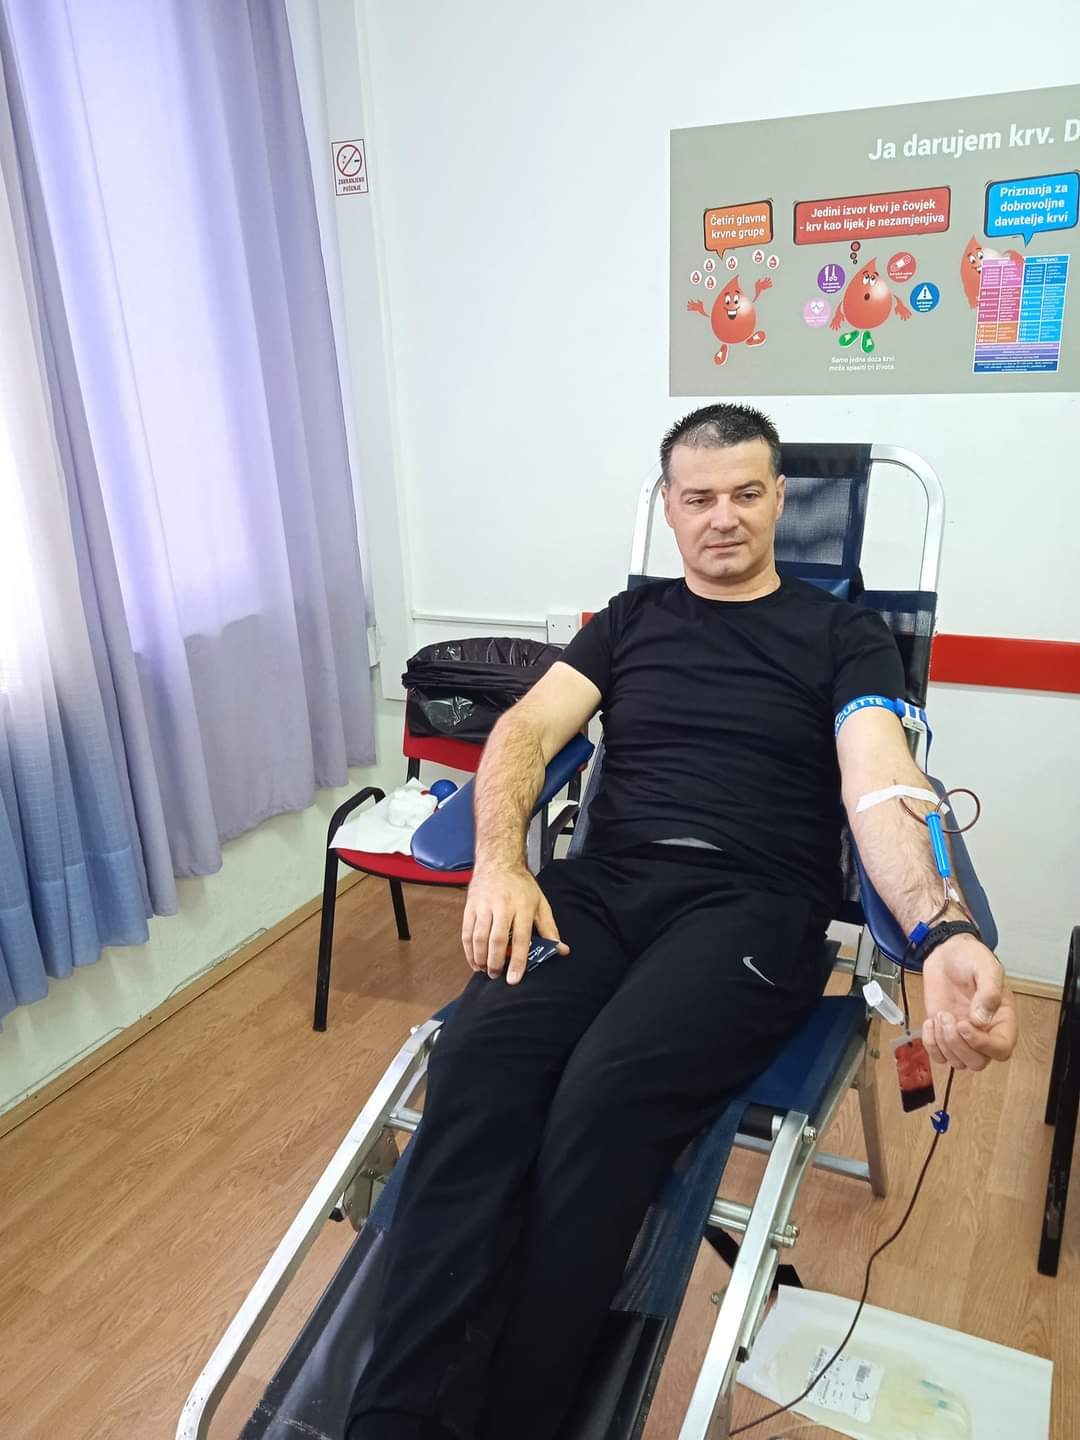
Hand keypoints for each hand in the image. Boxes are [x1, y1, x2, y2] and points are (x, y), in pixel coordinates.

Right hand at [462, 864, 567, 984]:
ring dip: (481, 958)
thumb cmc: (521, 885)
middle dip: (496, 962)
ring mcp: (484, 905)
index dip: (518, 961)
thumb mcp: (541, 904)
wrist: (499, 861)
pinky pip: (466, 933)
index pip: (521, 938)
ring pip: (479, 937)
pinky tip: (474, 960)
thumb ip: (550, 929)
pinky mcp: (470, 906)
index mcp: (523, 906)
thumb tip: (561, 950)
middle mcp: (502, 905)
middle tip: (497, 976)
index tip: (514, 979)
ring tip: (486, 970)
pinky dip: (468, 950)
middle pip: (497, 940)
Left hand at [920, 935, 1017, 1069]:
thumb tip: (981, 1019)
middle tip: (948, 1017)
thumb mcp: (986, 967)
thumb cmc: (970, 957)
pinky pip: (938, 1055)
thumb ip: (989, 992)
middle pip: (978, 1062)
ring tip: (941, 1015)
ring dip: (943, 1043)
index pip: (1001, 1048)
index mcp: (1002, 1018)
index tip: (965, 1024)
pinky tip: (930, 1021)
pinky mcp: (943, 1032)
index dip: (983, 1044)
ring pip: (958, 1062)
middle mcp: (984, 1031)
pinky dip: (930, 1044)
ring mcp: (962, 1034)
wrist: (946, 952)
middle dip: (958, 1045)